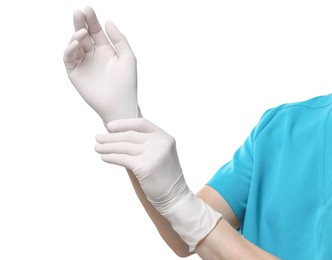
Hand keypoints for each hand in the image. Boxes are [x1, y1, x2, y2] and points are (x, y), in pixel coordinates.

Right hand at [63, 6, 138, 123]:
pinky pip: (69, 58)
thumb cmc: (126, 83)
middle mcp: (93, 55)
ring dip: (76, 36)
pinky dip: (70, 50)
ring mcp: (84, 63)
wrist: (119, 104)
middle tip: (78, 13)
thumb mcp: (127, 57)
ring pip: (75, 45)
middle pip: (83, 35)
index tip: (88, 9)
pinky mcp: (75, 73)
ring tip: (82, 33)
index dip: (91, 20)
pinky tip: (76, 44)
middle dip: (80, 23)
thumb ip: (119, 39)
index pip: (96, 31)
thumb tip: (108, 22)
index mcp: (106, 50)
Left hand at [95, 118, 221, 250]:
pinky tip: (104, 157)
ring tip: (96, 147)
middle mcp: (161, 143)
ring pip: (124, 147)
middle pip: (130, 135)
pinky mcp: (145, 166)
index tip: (109, 126)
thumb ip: (148, 142)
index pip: (141, 123)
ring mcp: (154, 154)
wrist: (174, 196)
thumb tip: (121, 135)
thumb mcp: (162, 153)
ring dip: (107, 147)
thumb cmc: (164, 175)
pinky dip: (111, 157)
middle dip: (111, 136)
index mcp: (165, 137)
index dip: (124, 123)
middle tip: (97, 137)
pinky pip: (123, 159)